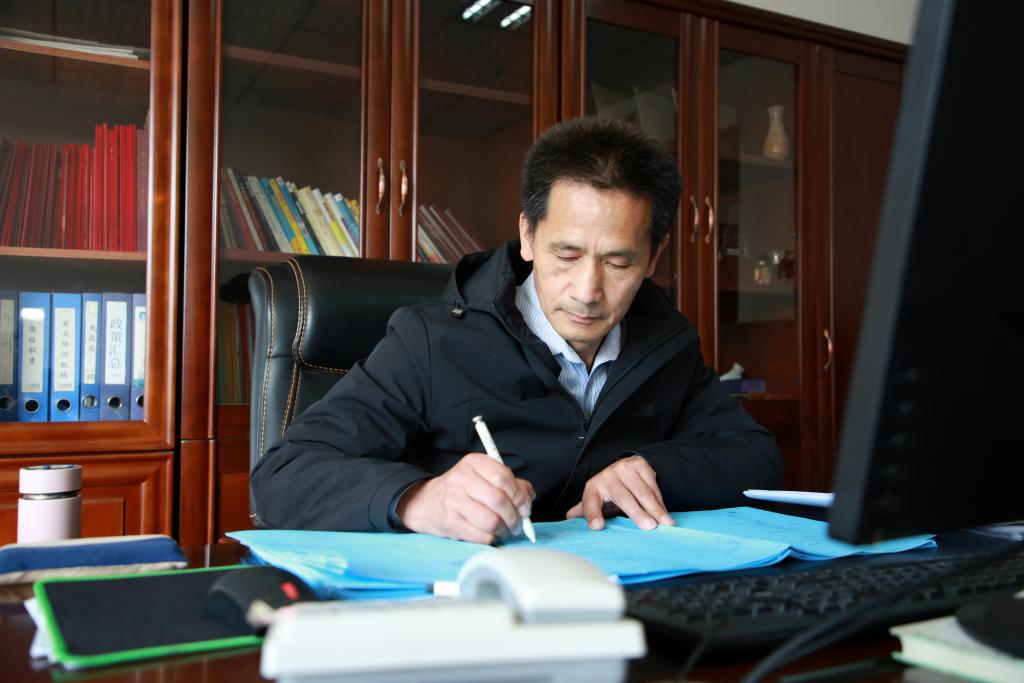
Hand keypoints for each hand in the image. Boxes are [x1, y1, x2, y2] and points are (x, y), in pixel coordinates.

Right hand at [396, 453, 534, 543]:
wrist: (428, 502)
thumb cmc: (464, 490)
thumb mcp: (484, 477)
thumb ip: (511, 483)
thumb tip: (528, 498)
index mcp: (474, 462)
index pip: (503, 477)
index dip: (519, 495)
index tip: (525, 507)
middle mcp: (461, 478)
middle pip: (498, 500)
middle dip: (514, 516)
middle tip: (518, 523)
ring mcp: (453, 500)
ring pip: (491, 521)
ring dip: (504, 529)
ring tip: (505, 529)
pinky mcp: (450, 522)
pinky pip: (481, 535)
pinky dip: (492, 538)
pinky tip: (491, 534)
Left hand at [566, 455, 673, 530]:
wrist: (627, 467)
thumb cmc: (610, 491)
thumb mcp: (596, 499)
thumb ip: (585, 511)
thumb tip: (568, 519)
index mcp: (593, 488)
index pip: (591, 503)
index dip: (593, 515)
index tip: (597, 527)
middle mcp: (608, 476)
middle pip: (623, 497)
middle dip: (636, 513)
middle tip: (648, 527)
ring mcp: (625, 469)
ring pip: (642, 492)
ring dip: (655, 509)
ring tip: (665, 523)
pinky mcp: (641, 466)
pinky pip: (653, 486)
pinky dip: (661, 501)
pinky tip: (665, 512)